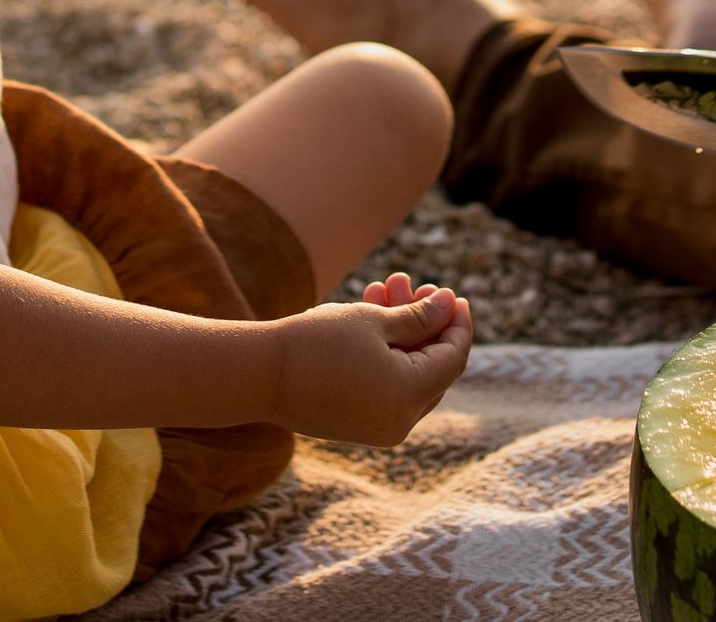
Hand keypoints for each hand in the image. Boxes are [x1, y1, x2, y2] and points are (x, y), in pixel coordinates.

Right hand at [271, 276, 472, 445]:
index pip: (454, 357)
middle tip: (415, 286)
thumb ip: (420, 317)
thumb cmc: (317, 342)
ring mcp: (378, 429)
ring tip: (384, 288)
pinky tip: (370, 318)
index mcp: (410, 397)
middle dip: (426, 325)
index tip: (453, 295)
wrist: (258, 374)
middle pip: (433, 368)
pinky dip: (385, 357)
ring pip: (408, 376)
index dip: (457, 323)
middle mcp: (400, 422)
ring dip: (402, 335)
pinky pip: (386, 389)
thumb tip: (450, 305)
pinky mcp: (357, 427)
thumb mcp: (374, 321)